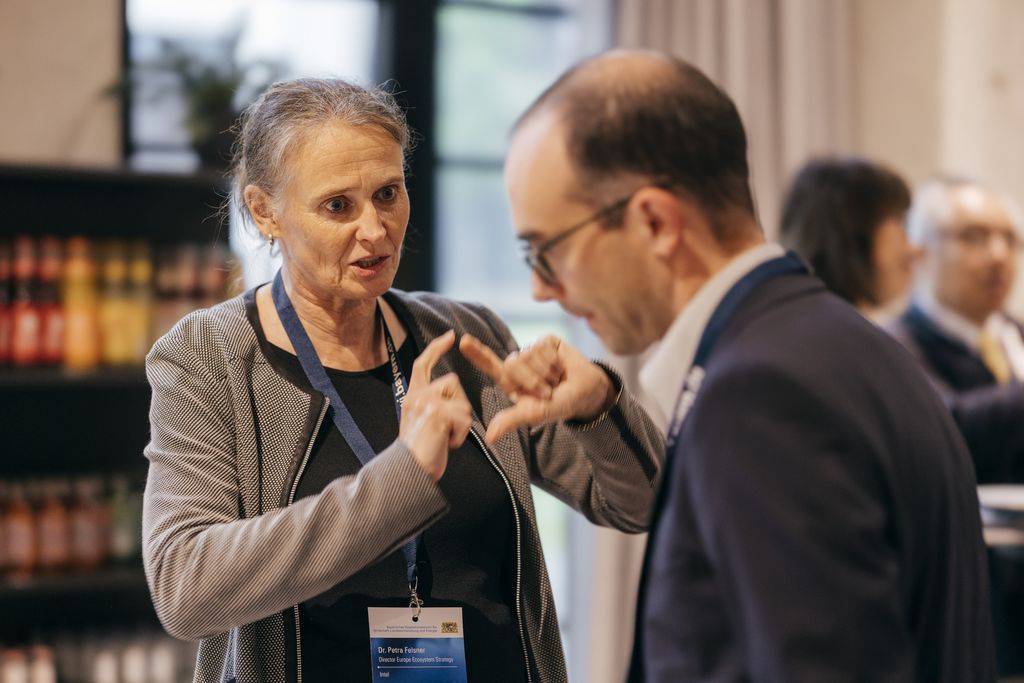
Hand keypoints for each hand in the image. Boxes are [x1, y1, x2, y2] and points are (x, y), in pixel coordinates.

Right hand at [399, 330, 472, 480]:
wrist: (407, 473)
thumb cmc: (419, 453)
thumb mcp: (419, 421)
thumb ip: (431, 404)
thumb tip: (451, 393)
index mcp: (411, 396)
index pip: (422, 364)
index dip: (436, 348)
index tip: (450, 336)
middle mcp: (416, 395)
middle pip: (453, 383)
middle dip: (458, 406)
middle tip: (444, 430)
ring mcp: (426, 403)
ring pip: (462, 402)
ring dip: (460, 423)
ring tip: (443, 438)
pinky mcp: (437, 414)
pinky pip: (464, 419)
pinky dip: (460, 436)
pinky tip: (445, 444)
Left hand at [460, 334, 614, 442]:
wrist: (587, 394)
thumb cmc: (559, 405)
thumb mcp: (534, 414)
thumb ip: (511, 420)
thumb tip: (489, 438)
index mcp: (511, 381)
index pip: (491, 365)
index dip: (478, 354)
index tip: (463, 341)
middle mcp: (519, 363)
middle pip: (513, 363)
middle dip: (532, 381)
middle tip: (547, 392)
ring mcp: (532, 351)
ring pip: (530, 355)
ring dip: (547, 373)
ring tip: (556, 380)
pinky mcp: (547, 341)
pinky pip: (544, 347)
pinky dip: (555, 361)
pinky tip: (562, 367)